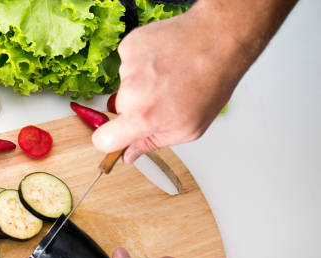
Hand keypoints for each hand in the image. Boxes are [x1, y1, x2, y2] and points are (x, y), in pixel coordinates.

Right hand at [93, 7, 249, 162]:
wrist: (219, 39)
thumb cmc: (210, 83)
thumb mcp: (187, 129)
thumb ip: (152, 143)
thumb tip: (130, 154)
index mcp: (142, 118)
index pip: (103, 140)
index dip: (109, 140)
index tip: (118, 136)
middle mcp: (130, 92)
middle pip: (119, 108)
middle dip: (136, 106)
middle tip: (164, 98)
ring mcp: (128, 66)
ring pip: (126, 84)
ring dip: (143, 82)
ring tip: (170, 75)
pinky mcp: (130, 46)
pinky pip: (129, 62)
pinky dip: (144, 62)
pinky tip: (165, 60)